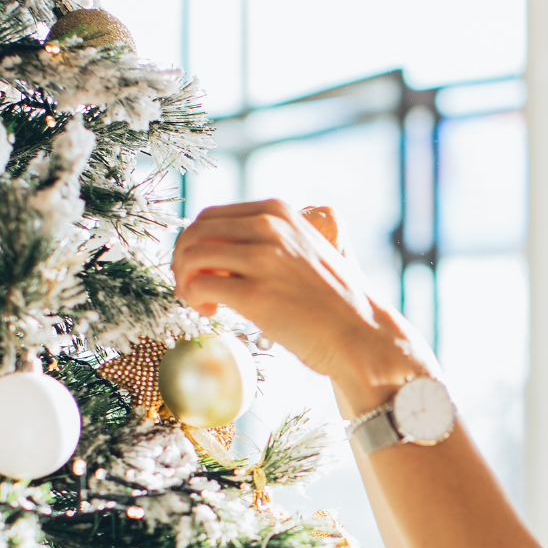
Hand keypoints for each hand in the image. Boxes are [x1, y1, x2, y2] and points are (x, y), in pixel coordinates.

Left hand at [171, 199, 428, 408]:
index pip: (213, 216)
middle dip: (183, 260)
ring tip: (202, 302)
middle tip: (192, 287)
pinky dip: (193, 298)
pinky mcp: (255, 294)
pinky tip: (211, 312)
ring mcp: (263, 259)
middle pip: (196, 231)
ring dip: (185, 279)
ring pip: (191, 255)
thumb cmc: (335, 303)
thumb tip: (220, 252)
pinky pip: (199, 284)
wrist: (363, 335)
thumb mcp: (305, 252)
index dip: (196, 242)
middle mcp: (270, 227)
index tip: (202, 268)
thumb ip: (270, 242)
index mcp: (279, 212)